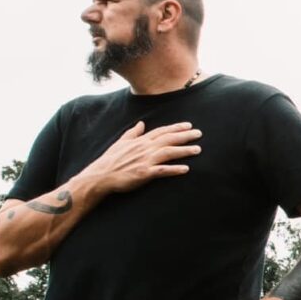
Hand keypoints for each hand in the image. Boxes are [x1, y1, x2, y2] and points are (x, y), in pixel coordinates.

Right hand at [84, 120, 201, 192]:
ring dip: (184, 151)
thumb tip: (141, 123)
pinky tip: (186, 169)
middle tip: (199, 133)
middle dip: (185, 136)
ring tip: (198, 149)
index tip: (189, 125)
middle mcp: (144, 148)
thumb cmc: (111, 160)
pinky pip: (162, 170)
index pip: (161, 131)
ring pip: (168, 152)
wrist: (101, 175)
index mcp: (140, 141)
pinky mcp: (144, 173)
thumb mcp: (121, 142)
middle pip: (168, 139)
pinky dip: (174, 169)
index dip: (176, 128)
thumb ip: (133, 133)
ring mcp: (145, 161)